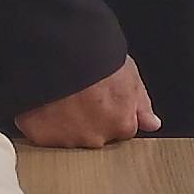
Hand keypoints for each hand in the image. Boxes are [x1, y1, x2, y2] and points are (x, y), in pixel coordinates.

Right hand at [14, 58, 158, 147]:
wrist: (63, 53)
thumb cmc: (98, 60)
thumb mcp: (131, 76)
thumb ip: (141, 105)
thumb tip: (152, 124)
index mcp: (122, 124)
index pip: (123, 130)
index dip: (113, 113)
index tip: (104, 100)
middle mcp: (96, 138)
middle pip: (95, 136)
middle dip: (90, 121)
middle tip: (81, 96)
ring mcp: (67, 140)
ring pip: (69, 138)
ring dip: (66, 123)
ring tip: (62, 98)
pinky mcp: (41, 137)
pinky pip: (44, 135)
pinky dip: (44, 124)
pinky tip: (46, 105)